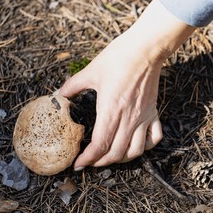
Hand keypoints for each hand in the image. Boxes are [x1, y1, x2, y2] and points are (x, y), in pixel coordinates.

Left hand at [59, 35, 162, 168]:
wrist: (145, 48)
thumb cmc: (117, 58)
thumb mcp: (90, 72)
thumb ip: (72, 86)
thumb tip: (59, 95)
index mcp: (110, 110)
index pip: (99, 145)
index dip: (87, 159)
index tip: (77, 164)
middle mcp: (128, 118)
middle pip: (115, 153)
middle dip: (100, 163)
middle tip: (90, 162)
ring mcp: (143, 117)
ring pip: (135, 151)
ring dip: (121, 159)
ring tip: (109, 157)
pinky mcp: (153, 112)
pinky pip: (154, 138)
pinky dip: (144, 147)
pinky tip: (134, 145)